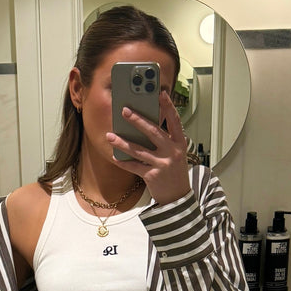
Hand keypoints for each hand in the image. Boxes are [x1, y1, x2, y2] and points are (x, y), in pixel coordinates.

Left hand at [106, 90, 190, 205]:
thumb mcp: (175, 153)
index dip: (168, 106)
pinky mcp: (152, 176)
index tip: (160, 93)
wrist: (178, 197)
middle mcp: (172, 152)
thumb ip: (164, 140)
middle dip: (138, 120)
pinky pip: (134, 167)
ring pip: (139, 150)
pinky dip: (123, 162)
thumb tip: (144, 125)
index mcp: (179, 143)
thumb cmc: (174, 172)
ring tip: (110, 136)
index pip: (175, 121)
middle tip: (124, 110)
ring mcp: (162, 164)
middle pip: (153, 132)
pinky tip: (114, 157)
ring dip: (123, 142)